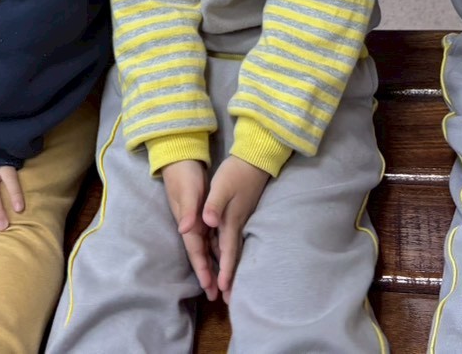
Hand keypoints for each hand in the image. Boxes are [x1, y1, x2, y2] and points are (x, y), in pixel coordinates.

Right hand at [162, 160, 216, 300]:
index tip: (210, 286)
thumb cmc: (184, 175)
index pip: (196, 251)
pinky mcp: (202, 215)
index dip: (203, 269)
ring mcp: (197, 221)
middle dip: (207, 275)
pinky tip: (223, 258)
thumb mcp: (189, 191)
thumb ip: (189, 210)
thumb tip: (186, 229)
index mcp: (189, 222)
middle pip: (200, 255)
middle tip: (215, 296)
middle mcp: (192, 225)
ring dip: (213, 266)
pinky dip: (216, 250)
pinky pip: (210, 238)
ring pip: (206, 249)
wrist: (180, 159)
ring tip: (220, 284)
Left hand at [203, 156, 270, 296]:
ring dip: (231, 269)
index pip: (227, 251)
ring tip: (228, 288)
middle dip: (231, 278)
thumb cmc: (236, 173)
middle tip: (229, 300)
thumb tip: (206, 222)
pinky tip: (227, 260)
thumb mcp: (221, 187)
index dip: (225, 270)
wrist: (255, 159)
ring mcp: (239, 220)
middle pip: (233, 256)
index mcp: (229, 221)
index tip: (223, 289)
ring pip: (233, 251)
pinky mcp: (239, 215)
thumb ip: (212, 205)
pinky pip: (233, 241)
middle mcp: (236, 225)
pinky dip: (230, 255)